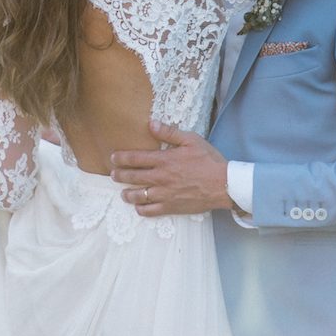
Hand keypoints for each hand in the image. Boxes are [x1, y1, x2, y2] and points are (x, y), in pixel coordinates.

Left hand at [110, 121, 231, 216]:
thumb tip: (151, 124)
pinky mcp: (171, 207)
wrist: (222, 184)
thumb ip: (169, 132)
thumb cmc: (208, 160)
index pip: (136, 158)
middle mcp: (160, 178)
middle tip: (113, 174)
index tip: (113, 158)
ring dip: (127, 194)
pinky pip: (150, 211)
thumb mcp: (191, 140)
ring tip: (123, 192)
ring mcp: (164, 194)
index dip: (121, 158)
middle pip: (133, 177)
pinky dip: (141, 209)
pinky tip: (138, 207)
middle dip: (119, 175)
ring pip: (138, 196)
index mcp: (164, 160)